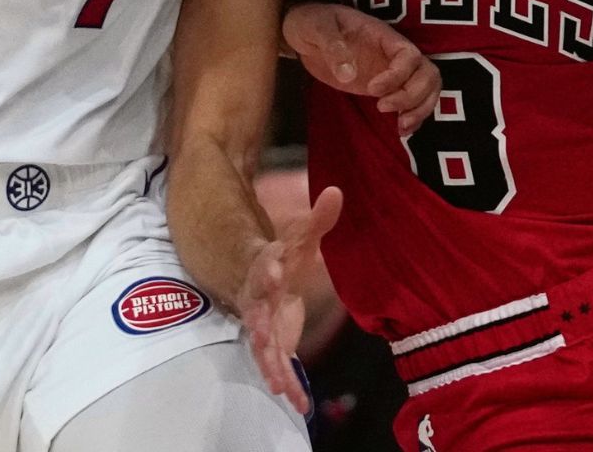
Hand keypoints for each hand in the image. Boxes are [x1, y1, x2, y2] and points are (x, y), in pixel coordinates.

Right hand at [239, 185, 342, 412]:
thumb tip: (336, 191)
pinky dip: (286, 382)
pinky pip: (276, 366)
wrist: (260, 278)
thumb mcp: (302, 238)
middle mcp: (258, 300)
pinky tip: (298, 402)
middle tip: (265, 336)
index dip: (268, 268)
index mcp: (265, 269)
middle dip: (260, 326)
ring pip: (262, 348)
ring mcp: (261, 325)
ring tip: (280, 383)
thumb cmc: (283, 257)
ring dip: (270, 364)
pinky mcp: (271, 344)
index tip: (275, 269)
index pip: (264, 267)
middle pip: (256, 314)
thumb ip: (319, 219)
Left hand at [283, 3, 439, 134]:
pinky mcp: (385, 88)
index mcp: (382, 35)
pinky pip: (413, 101)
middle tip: (383, 109)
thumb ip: (332, 46)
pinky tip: (400, 131)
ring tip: (400, 127)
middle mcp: (392, 54)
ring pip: (427, 88)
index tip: (372, 90)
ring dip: (420, 109)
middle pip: (426, 73)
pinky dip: (414, 117)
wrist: (304, 32)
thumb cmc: (312, 21)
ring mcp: (391, 71)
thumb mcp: (317, 27)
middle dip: (413, 96)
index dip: (398, 76)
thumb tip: (348, 74)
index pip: (409, 55)